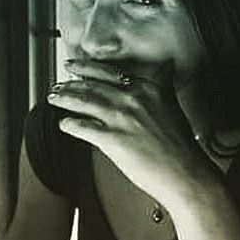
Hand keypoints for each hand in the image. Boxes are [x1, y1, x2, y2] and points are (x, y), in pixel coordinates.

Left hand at [46, 59, 219, 210]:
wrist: (185, 173)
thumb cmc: (180, 146)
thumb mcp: (172, 105)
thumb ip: (161, 86)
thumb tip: (163, 69)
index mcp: (148, 88)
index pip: (109, 72)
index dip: (87, 68)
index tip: (74, 66)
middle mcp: (133, 98)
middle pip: (92, 85)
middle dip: (70, 84)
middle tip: (57, 85)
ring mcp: (122, 118)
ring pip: (84, 101)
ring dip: (64, 99)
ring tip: (53, 99)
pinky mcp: (113, 139)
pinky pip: (83, 127)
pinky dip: (70, 124)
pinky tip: (63, 124)